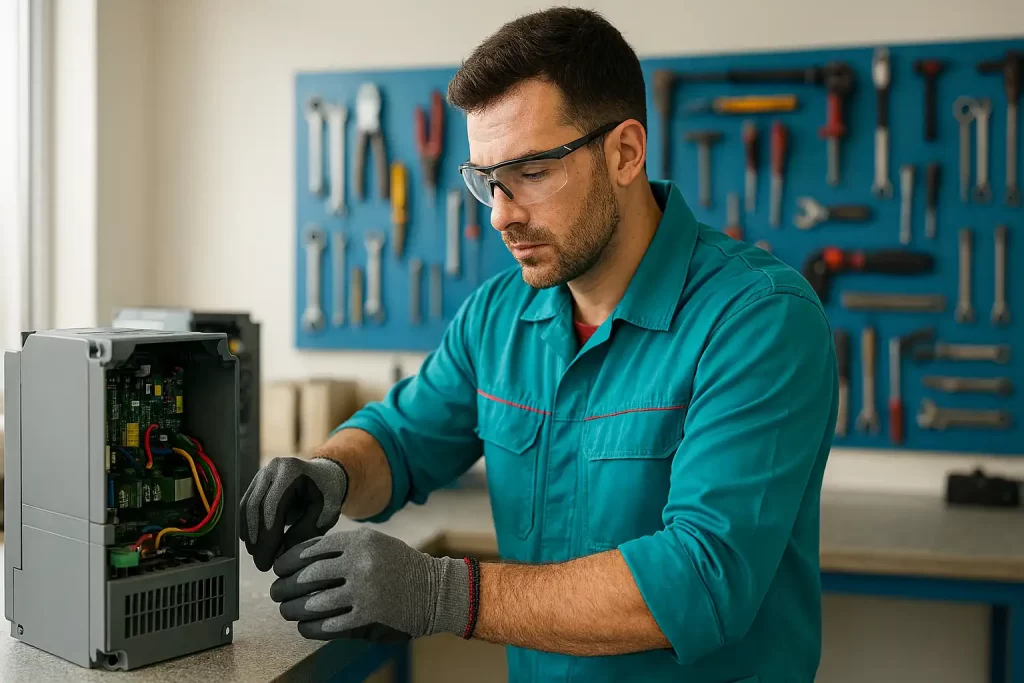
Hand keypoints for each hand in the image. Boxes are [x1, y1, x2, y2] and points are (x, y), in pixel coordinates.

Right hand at [240, 456, 347, 570]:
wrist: (326, 477)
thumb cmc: (328, 495)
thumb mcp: (324, 514)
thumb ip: (304, 533)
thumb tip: (279, 555)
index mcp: (291, 470)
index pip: (272, 506)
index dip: (267, 537)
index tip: (267, 561)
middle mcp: (273, 468)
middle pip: (255, 506)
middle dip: (257, 539)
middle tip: (261, 564)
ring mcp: (262, 473)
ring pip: (247, 507)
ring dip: (250, 535)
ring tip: (259, 556)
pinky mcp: (256, 482)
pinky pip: (247, 506)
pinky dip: (249, 527)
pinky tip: (255, 544)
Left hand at [269, 528, 472, 641]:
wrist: (436, 591)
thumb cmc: (400, 566)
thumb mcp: (375, 543)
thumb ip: (342, 548)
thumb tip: (299, 560)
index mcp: (359, 541)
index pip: (310, 550)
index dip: (287, 561)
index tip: (278, 569)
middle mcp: (360, 563)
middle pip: (306, 576)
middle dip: (284, 587)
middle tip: (276, 593)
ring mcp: (364, 591)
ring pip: (312, 603)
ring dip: (293, 609)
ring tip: (287, 611)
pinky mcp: (368, 617)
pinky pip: (327, 624)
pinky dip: (310, 627)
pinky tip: (304, 626)